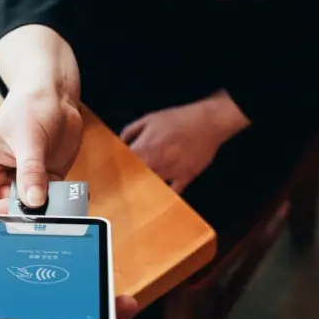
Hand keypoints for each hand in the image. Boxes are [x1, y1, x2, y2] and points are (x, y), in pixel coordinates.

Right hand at [0, 86, 81, 222]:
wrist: (55, 95)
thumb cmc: (30, 106)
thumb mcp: (28, 138)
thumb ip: (30, 171)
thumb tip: (34, 203)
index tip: (17, 209)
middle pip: (3, 215)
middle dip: (22, 216)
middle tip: (42, 212)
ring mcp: (22, 184)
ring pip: (29, 214)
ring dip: (43, 213)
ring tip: (58, 202)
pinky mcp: (44, 184)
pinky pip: (50, 205)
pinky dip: (60, 205)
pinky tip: (70, 197)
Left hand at [120, 91, 249, 193]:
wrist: (208, 122)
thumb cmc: (179, 119)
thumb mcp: (149, 119)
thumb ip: (130, 131)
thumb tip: (119, 143)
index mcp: (144, 148)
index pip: (122, 165)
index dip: (115, 171)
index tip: (110, 177)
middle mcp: (155, 162)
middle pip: (134, 180)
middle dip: (126, 184)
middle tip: (119, 190)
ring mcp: (171, 171)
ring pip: (151, 187)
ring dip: (143, 190)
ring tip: (134, 198)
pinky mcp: (185, 177)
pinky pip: (172, 192)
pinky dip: (165, 197)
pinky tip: (157, 199)